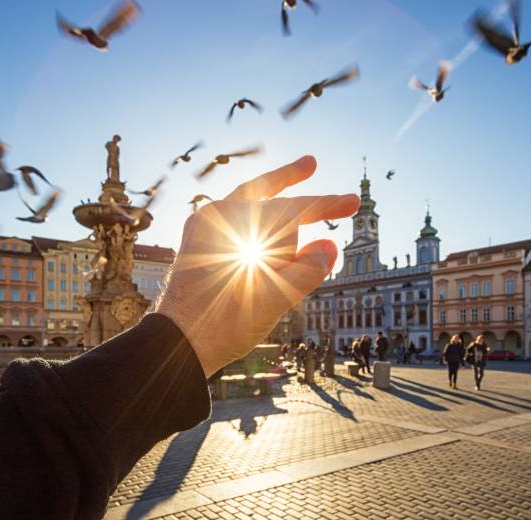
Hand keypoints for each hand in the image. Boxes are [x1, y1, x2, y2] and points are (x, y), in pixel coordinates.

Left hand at [157, 155, 358, 376]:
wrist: (177, 345)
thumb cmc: (225, 323)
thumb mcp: (277, 297)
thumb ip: (309, 269)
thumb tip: (329, 248)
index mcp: (238, 221)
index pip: (294, 208)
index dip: (327, 204)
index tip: (353, 202)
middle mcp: (216, 217)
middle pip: (264, 191)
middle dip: (291, 180)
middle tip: (312, 163)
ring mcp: (202, 230)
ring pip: (245, 205)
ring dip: (272, 202)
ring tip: (295, 205)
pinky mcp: (195, 246)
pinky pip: (230, 223)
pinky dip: (253, 224)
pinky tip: (266, 231)